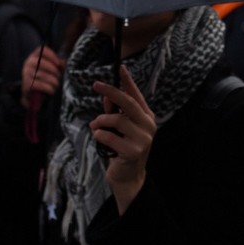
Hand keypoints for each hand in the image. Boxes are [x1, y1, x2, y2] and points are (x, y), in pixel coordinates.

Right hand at [21, 45, 64, 107]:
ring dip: (53, 81)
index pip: (42, 50)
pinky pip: (40, 85)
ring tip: (56, 84)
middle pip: (43, 62)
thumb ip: (58, 64)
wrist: (33, 95)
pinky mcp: (26, 84)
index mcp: (34, 56)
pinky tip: (52, 90)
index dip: (52, 55)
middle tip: (59, 76)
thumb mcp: (52, 69)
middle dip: (54, 70)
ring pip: (43, 75)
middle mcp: (28, 63)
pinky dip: (48, 88)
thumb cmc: (44, 79)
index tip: (59, 63)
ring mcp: (26, 73)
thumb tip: (63, 62)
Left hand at [90, 66, 155, 214]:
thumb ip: (115, 111)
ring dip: (100, 121)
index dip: (128, 81)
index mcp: (147, 117)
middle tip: (96, 84)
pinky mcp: (133, 151)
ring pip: (116, 119)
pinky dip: (100, 135)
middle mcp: (148, 126)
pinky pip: (109, 136)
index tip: (120, 68)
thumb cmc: (122, 147)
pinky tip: (99, 139)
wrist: (128, 177)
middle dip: (111, 91)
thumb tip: (106, 94)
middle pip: (128, 103)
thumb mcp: (120, 127)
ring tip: (95, 127)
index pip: (136, 95)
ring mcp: (143, 139)